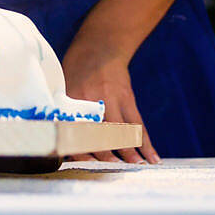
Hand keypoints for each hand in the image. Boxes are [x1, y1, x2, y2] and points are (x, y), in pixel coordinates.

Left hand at [61, 40, 159, 163]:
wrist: (101, 44)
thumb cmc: (76, 68)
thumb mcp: (63, 86)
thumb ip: (65, 113)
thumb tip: (64, 144)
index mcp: (71, 99)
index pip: (74, 131)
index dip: (80, 149)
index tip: (84, 164)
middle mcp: (92, 100)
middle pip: (99, 134)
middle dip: (106, 156)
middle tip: (111, 171)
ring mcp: (112, 99)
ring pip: (121, 131)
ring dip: (129, 153)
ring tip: (134, 168)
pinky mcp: (128, 97)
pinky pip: (138, 124)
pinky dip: (145, 142)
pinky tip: (151, 157)